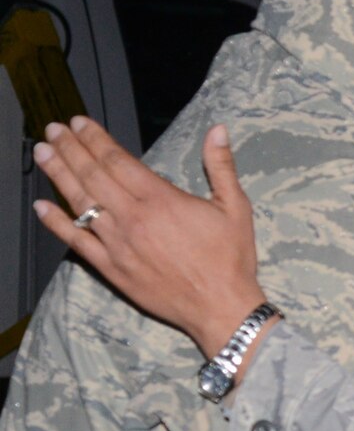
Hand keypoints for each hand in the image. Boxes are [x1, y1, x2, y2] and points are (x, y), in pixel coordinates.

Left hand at [33, 119, 267, 357]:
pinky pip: (76, 241)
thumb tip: (219, 130)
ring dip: (58, 174)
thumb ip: (222, 167)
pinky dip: (55, 222)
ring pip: (79, 202)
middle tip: (54, 129)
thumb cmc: (231, 259)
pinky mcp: (110, 268)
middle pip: (92, 175)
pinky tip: (41, 205)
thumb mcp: (236, 208)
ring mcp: (117, 243)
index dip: (95, 138)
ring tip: (43, 152)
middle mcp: (132, 217)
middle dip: (71, 148)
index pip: (118, 160)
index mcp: (161, 199)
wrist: (222, 308)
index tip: (79, 122)